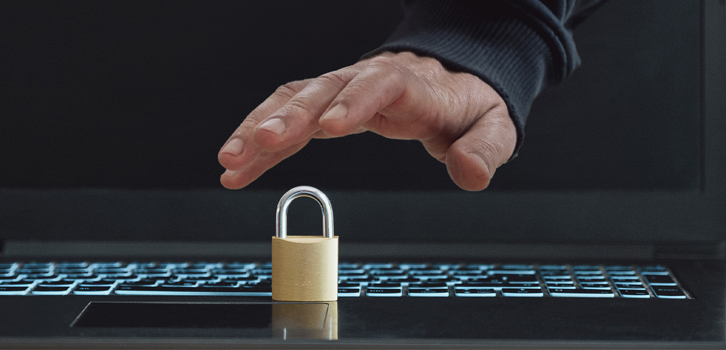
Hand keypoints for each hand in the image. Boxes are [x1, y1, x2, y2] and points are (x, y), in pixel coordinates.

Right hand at [217, 52, 516, 190]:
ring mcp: (341, 90)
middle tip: (264, 142)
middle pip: (324, 90)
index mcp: (410, 84)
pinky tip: (236, 166)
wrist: (452, 79)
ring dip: (260, 128)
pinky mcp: (324, 106)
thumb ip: (484, 149)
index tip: (330, 126)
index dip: (354, 102)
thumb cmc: (468, 103)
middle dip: (290, 115)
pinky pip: (286, 117)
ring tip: (232, 159)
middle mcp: (367, 80)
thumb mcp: (493, 126)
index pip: (380, 84)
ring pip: (294, 101)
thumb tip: (471, 172)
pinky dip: (258, 141)